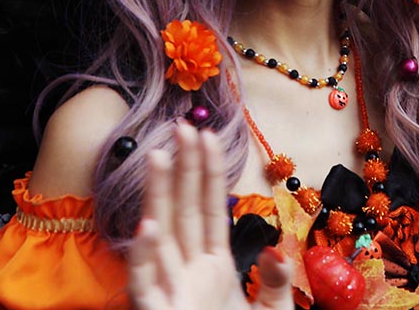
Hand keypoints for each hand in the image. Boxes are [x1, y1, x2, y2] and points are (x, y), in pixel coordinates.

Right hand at [128, 122, 292, 309]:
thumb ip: (275, 282)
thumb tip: (274, 249)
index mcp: (215, 268)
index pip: (211, 210)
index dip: (210, 172)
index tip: (208, 136)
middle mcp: (189, 273)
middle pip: (183, 211)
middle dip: (182, 169)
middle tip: (182, 126)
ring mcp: (169, 291)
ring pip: (160, 235)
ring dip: (157, 196)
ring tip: (157, 155)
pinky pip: (143, 282)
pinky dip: (143, 255)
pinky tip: (147, 225)